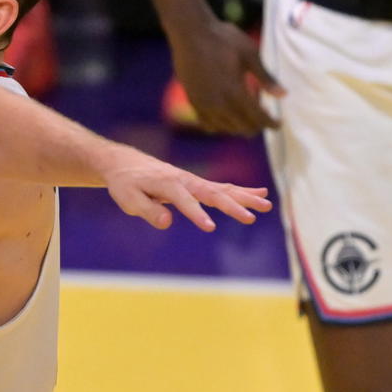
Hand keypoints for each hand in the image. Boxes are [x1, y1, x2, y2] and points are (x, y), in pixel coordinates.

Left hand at [101, 143, 272, 230]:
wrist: (124, 163)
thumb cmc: (125, 183)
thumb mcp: (127, 198)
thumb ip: (146, 210)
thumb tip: (167, 222)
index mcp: (166, 183)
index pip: (184, 201)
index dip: (196, 214)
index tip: (210, 227)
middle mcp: (184, 179)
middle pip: (212, 192)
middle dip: (232, 205)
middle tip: (251, 217)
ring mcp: (192, 180)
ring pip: (222, 189)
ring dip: (245, 196)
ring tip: (267, 204)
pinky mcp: (197, 184)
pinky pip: (222, 187)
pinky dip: (241, 190)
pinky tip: (260, 193)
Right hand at [166, 18, 281, 134]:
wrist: (189, 31)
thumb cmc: (222, 39)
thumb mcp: (249, 53)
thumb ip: (265, 77)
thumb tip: (283, 95)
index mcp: (235, 91)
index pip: (257, 118)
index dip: (270, 123)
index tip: (278, 123)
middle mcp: (218, 103)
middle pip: (243, 127)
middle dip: (256, 124)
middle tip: (262, 111)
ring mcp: (203, 103)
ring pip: (226, 128)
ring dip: (239, 124)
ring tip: (244, 109)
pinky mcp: (192, 99)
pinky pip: (207, 123)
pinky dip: (220, 124)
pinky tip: (224, 113)